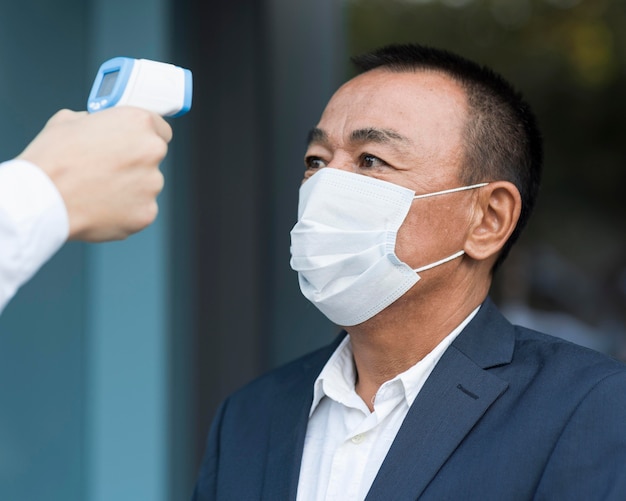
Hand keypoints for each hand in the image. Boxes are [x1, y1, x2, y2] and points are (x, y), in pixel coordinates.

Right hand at [17, 107, 172, 241]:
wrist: (42, 200)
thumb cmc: (52, 159)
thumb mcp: (69, 120)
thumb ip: (97, 122)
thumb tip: (99, 127)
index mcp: (138, 122)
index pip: (160, 128)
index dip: (143, 136)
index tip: (134, 143)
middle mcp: (152, 151)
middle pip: (152, 158)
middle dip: (134, 163)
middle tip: (107, 169)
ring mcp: (152, 185)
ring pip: (147, 186)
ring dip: (130, 188)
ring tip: (98, 190)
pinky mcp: (147, 213)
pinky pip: (141, 209)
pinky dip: (126, 210)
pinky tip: (102, 207)